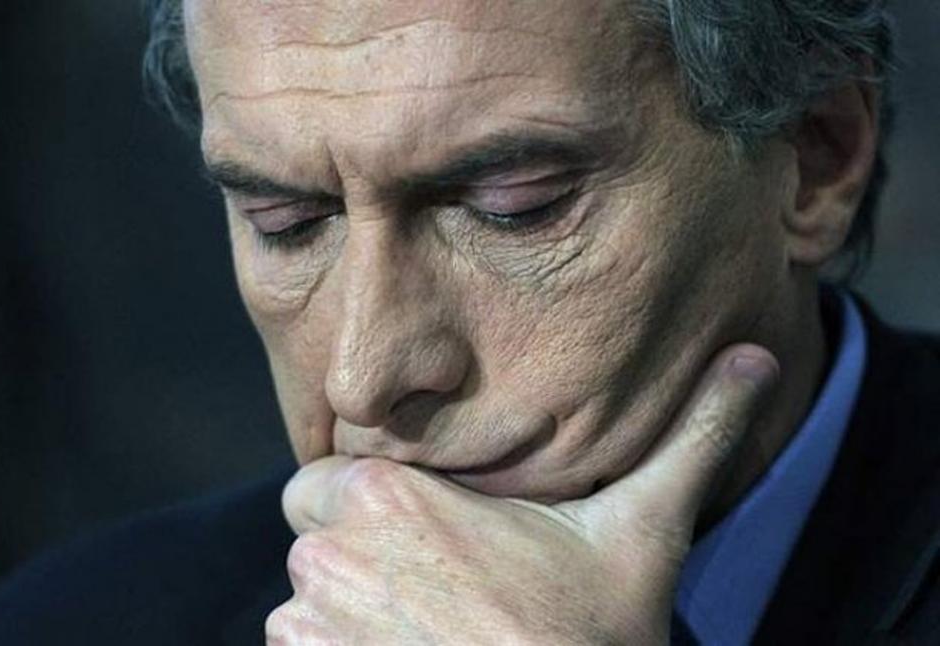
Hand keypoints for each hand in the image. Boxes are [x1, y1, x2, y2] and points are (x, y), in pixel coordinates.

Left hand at [266, 344, 778, 644]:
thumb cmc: (594, 638)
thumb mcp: (644, 530)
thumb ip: (689, 438)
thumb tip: (754, 358)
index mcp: (392, 499)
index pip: (322, 477)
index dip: (365, 501)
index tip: (418, 530)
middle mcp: (333, 558)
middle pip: (314, 538)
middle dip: (358, 556)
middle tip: (436, 586)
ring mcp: (311, 630)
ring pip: (302, 601)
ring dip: (347, 614)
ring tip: (429, 632)